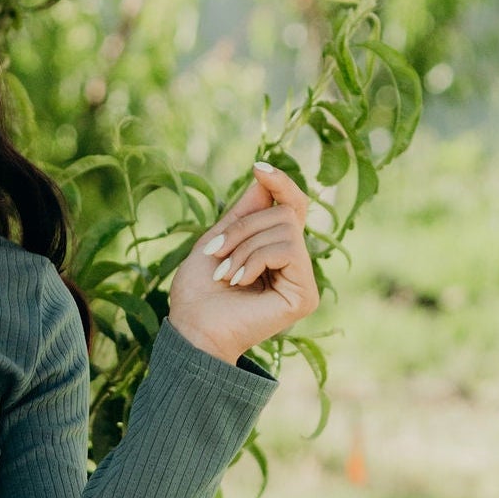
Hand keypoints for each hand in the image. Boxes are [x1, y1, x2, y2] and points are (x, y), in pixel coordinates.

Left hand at [168, 160, 318, 364]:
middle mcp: (294, 264)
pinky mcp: (305, 295)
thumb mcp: (218, 238)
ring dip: (245, 247)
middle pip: (284, 213)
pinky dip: (256, 260)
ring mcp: (302, 280)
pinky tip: (240, 282)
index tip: (259, 167)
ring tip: (225, 274)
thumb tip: (264, 175)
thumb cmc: (198, 291)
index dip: (281, 183)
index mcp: (275, 250)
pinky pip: (288, 250)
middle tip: (216, 253)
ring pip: (285, 228)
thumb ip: (245, 211)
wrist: (192, 329)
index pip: (292, 205)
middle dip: (244, 227)